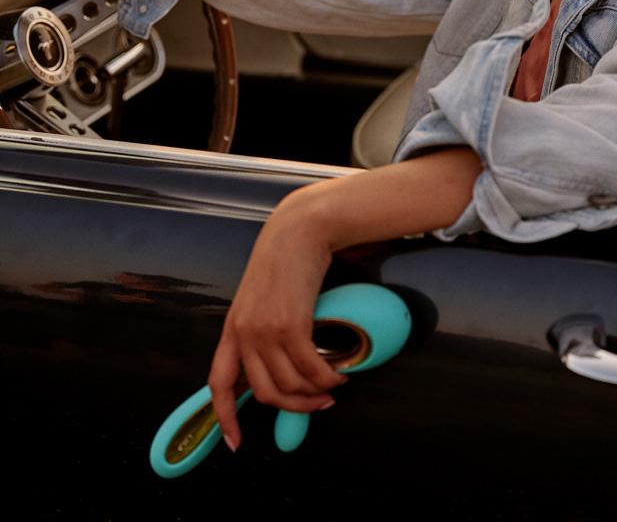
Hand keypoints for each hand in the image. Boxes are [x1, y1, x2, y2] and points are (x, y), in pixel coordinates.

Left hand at [208, 183, 348, 451]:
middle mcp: (244, 334)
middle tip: (317, 405)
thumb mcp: (261, 298)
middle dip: (294, 408)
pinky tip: (339, 373)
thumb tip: (279, 361)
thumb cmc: (284, 260)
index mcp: (232, 330)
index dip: (225, 418)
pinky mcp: (291, 324)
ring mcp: (266, 331)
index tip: (235, 442)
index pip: (219, 384)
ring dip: (316, 394)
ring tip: (333, 386)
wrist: (298, 231)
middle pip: (265, 393)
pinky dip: (328, 378)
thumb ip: (262, 329)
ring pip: (290, 384)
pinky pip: (310, 368)